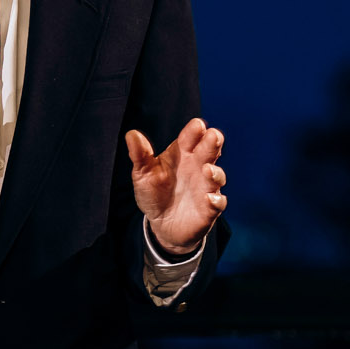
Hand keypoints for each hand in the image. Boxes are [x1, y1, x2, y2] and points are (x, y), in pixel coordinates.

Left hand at [126, 118, 227, 254]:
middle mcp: (198, 167)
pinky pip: (217, 203)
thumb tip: (131, 134)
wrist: (161, 223)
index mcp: (182, 154)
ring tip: (207, 169)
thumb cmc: (155, 192)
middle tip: (214, 136)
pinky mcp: (209, 208)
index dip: (195, 131)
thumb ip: (140, 155)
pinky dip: (215, 201)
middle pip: (210, 151)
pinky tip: (209, 199)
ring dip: (215, 173)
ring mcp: (205, 187)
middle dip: (213, 143)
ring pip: (217, 176)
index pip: (191, 138)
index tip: (197, 125)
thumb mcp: (143, 173)